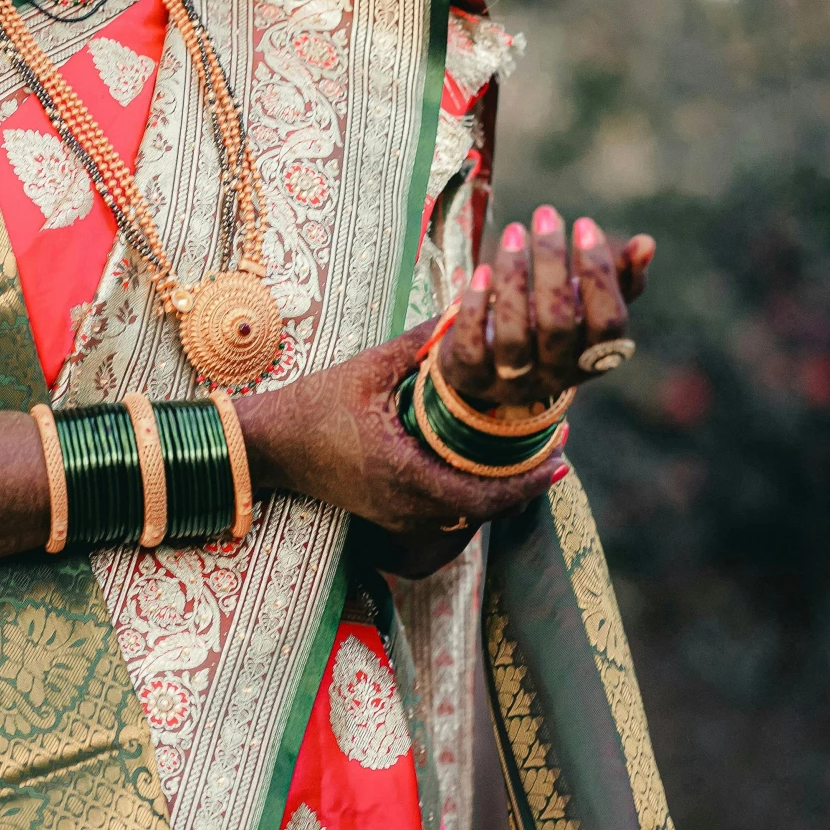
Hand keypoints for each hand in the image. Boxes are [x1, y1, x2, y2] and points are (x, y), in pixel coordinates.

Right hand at [237, 322, 565, 578]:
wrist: (268, 445)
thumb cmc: (312, 405)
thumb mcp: (367, 368)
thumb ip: (418, 343)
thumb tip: (464, 311)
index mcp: (405, 474)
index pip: (485, 495)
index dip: (528, 482)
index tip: (560, 457)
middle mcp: (406, 507)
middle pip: (484, 511)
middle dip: (522, 485)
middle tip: (552, 449)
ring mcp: (397, 518)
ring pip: (466, 518)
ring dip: (498, 493)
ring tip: (525, 456)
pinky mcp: (389, 515)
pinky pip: (445, 516)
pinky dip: (471, 496)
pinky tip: (482, 466)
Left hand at [442, 207, 653, 410]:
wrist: (495, 368)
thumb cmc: (553, 325)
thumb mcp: (588, 306)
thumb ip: (618, 279)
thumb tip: (646, 243)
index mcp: (595, 356)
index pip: (608, 321)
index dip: (600, 274)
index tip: (585, 224)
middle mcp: (557, 373)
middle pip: (557, 323)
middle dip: (551, 264)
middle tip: (546, 214)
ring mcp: (513, 379)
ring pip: (514, 334)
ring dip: (513, 279)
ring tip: (515, 231)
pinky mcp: (473, 376)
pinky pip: (473, 348)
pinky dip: (475, 308)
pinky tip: (482, 271)